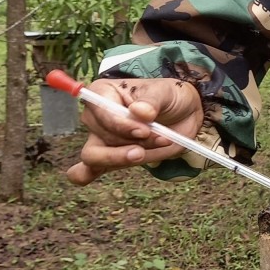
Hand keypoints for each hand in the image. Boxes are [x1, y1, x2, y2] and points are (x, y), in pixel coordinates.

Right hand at [66, 77, 203, 184]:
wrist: (184, 115)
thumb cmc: (170, 97)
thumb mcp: (165, 92)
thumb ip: (152, 101)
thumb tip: (139, 111)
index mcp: (103, 92)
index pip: (101, 112)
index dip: (121, 125)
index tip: (145, 131)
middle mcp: (95, 116)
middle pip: (100, 138)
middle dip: (132, 143)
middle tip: (160, 138)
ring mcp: (99, 139)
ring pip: (95, 157)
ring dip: (125, 158)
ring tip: (151, 150)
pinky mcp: (109, 157)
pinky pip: (87, 170)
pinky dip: (85, 175)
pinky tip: (87, 177)